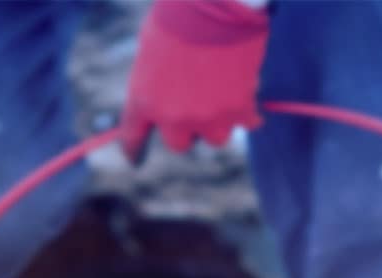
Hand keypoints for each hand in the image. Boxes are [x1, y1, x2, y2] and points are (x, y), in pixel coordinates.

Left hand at [121, 0, 269, 160]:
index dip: (134, 150)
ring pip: (215, 137)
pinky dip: (249, 110)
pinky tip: (249, 96)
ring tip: (225, 93)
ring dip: (219, 120)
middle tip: (197, 106)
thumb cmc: (180, 13)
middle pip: (180, 144)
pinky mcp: (238, 110)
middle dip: (188, 127)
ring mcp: (207, 117)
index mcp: (144, 100)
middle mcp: (173, 117)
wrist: (216, 1)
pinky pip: (248, 122)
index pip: (132, 137)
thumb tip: (168, 103)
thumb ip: (155, 83)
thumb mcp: (152, 49)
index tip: (134, 159)